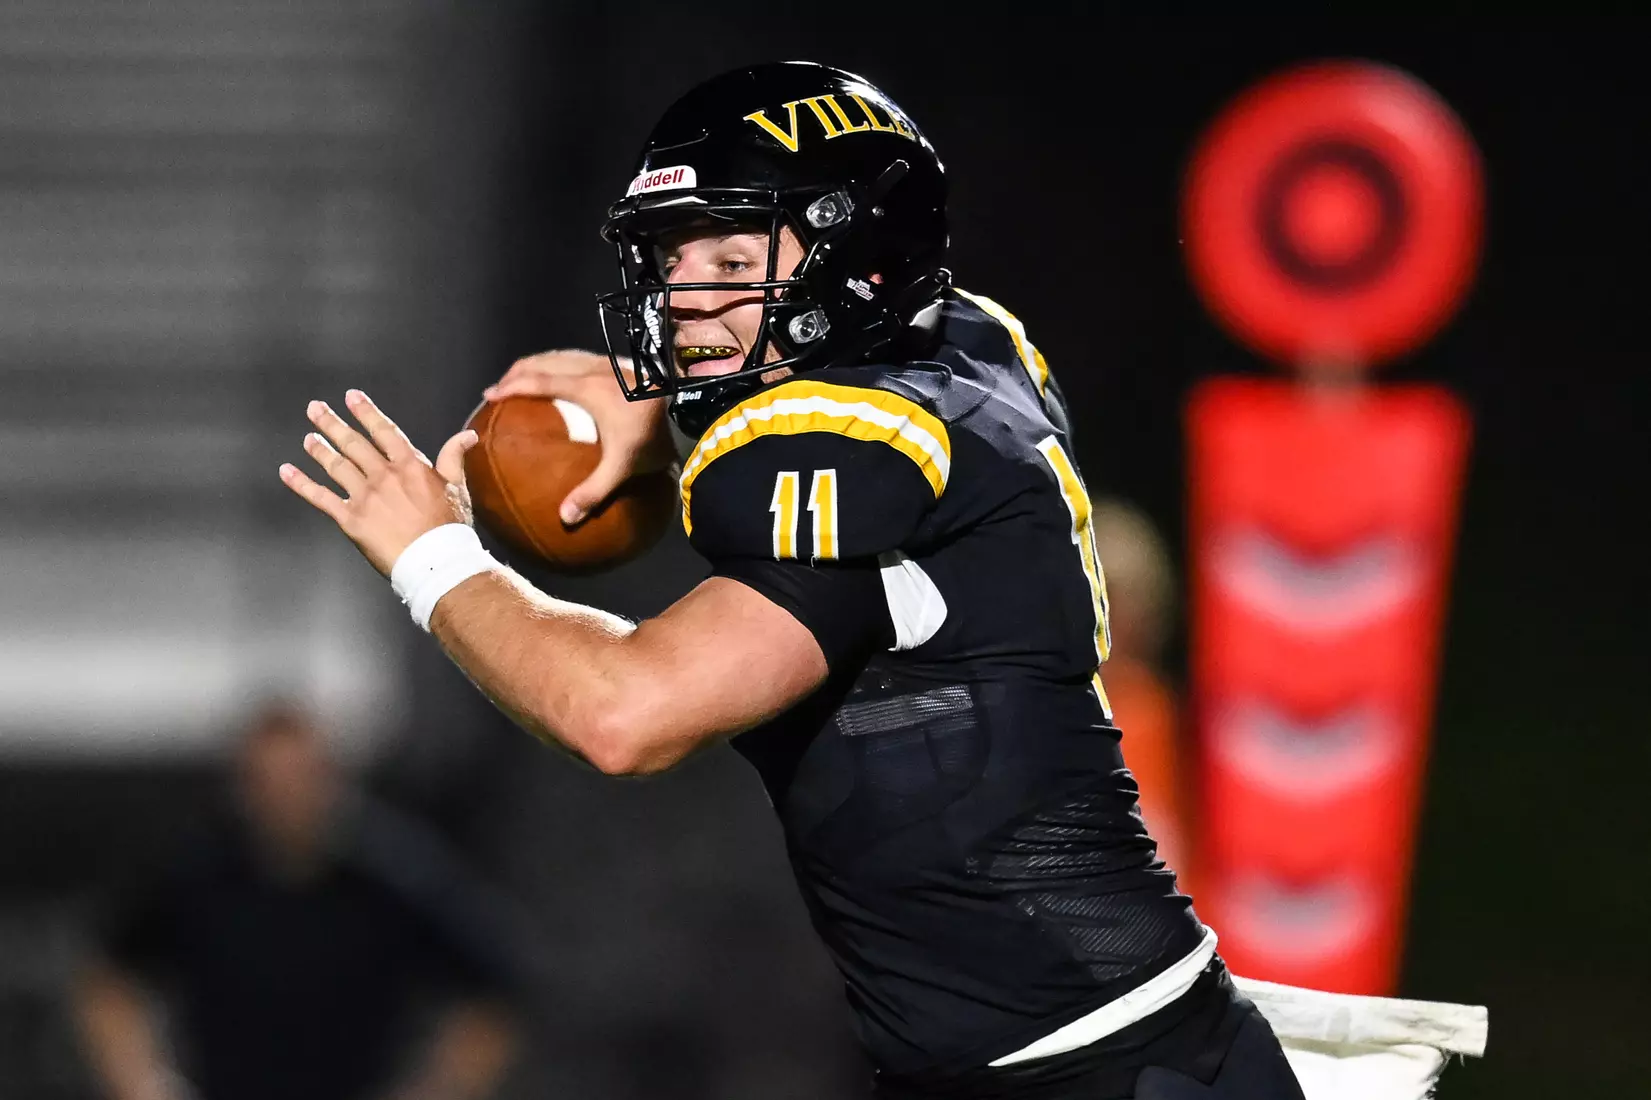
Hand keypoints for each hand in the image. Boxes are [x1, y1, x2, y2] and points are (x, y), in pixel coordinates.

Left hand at [279, 390, 477, 575]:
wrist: (436, 561)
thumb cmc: (450, 527)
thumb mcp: (457, 487)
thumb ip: (454, 457)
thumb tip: (467, 435)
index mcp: (409, 465)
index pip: (383, 430)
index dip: (366, 412)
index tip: (350, 396)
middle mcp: (383, 475)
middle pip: (353, 443)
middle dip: (331, 423)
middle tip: (315, 408)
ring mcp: (365, 496)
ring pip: (335, 466)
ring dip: (318, 449)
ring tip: (308, 438)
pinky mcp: (350, 519)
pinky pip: (320, 497)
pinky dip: (301, 483)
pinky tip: (287, 471)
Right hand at [484, 349, 675, 524]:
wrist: (691, 405)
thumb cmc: (655, 432)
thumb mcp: (623, 465)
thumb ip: (593, 491)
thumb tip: (566, 518)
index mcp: (585, 387)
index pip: (538, 382)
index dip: (511, 387)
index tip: (490, 395)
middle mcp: (592, 368)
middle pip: (545, 361)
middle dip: (519, 371)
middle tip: (503, 386)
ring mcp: (608, 362)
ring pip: (563, 355)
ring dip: (541, 365)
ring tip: (529, 380)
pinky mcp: (622, 363)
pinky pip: (582, 358)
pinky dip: (564, 365)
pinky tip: (570, 381)